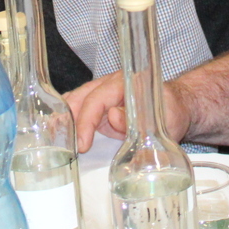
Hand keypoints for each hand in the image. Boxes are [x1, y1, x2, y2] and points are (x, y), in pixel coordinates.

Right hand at [67, 72, 191, 152]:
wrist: (177, 109)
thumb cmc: (171, 112)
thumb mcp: (163, 120)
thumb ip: (139, 122)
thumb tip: (114, 116)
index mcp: (125, 83)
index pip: (97, 99)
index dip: (86, 121)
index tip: (82, 144)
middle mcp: (110, 85)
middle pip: (81, 96)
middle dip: (67, 119)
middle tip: (58, 143)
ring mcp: (103, 94)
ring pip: (76, 100)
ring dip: (64, 118)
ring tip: (52, 138)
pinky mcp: (100, 106)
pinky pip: (80, 108)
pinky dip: (69, 120)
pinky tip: (59, 133)